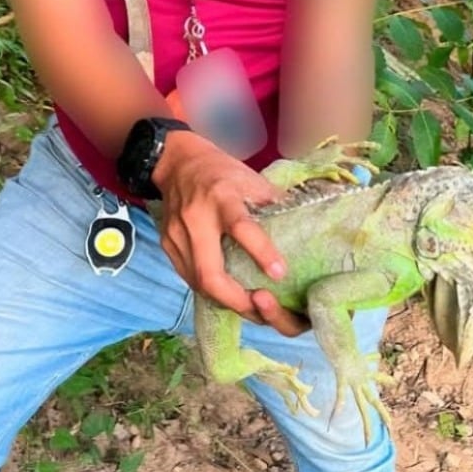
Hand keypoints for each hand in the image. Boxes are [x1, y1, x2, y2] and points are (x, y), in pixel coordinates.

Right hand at [152, 130, 308, 335]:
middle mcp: (195, 219)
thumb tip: (304, 227)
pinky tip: (229, 296)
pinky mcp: (168, 248)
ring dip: (226, 301)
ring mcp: (177, 237)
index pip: (240, 227)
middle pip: (210, 273)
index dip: (261, 251)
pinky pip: (190, 279)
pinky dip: (212, 291)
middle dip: (237, 299)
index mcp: (222, 197)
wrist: (175, 162)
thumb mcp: (251, 178)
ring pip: (198, 283)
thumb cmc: (220, 171)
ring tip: (251, 309)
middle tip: (262, 308)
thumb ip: (273, 203)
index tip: (280, 273)